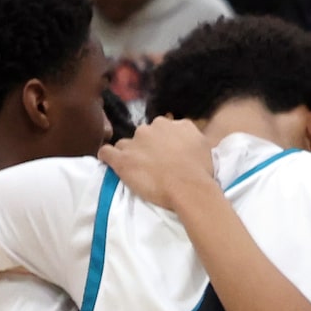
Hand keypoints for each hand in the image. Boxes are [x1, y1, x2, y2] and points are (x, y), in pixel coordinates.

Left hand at [100, 116, 217, 215]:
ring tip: (134, 169)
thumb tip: (185, 136)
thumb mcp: (203, 144)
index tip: (165, 155)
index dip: (162, 143)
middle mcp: (151, 128)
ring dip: (129, 154)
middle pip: (142, 136)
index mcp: (170, 124)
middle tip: (153, 165)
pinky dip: (106, 156)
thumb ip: (190, 136)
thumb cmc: (200, 170)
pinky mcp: (122, 160)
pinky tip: (108, 162)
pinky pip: (106, 152)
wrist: (189, 187)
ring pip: (125, 144)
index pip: (160, 129)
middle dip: (145, 147)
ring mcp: (134, 143)